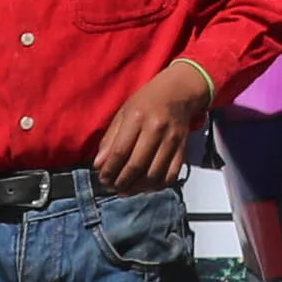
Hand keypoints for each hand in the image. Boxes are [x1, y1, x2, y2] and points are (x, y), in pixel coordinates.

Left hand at [94, 60, 216, 191]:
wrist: (179, 91)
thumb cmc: (147, 101)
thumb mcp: (123, 113)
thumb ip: (110, 139)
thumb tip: (99, 164)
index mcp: (137, 117)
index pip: (120, 152)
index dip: (109, 170)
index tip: (103, 179)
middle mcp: (156, 129)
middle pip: (136, 165)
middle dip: (121, 182)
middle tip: (113, 188)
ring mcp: (171, 140)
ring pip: (153, 174)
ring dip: (137, 188)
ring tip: (126, 190)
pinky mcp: (183, 148)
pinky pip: (171, 175)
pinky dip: (157, 186)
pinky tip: (146, 187)